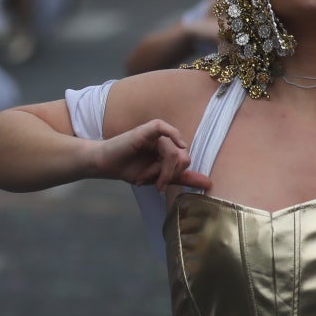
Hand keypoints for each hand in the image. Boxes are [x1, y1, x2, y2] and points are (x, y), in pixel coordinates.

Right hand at [89, 119, 211, 192]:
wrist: (105, 165)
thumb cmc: (129, 169)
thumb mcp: (158, 177)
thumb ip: (182, 178)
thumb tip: (210, 183)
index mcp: (170, 149)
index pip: (185, 161)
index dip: (176, 175)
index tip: (160, 187)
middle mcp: (165, 141)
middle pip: (183, 157)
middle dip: (169, 173)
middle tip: (155, 183)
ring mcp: (155, 135)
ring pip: (173, 151)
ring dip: (162, 169)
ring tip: (146, 178)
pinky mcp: (145, 130)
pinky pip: (163, 128)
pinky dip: (172, 135)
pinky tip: (175, 145)